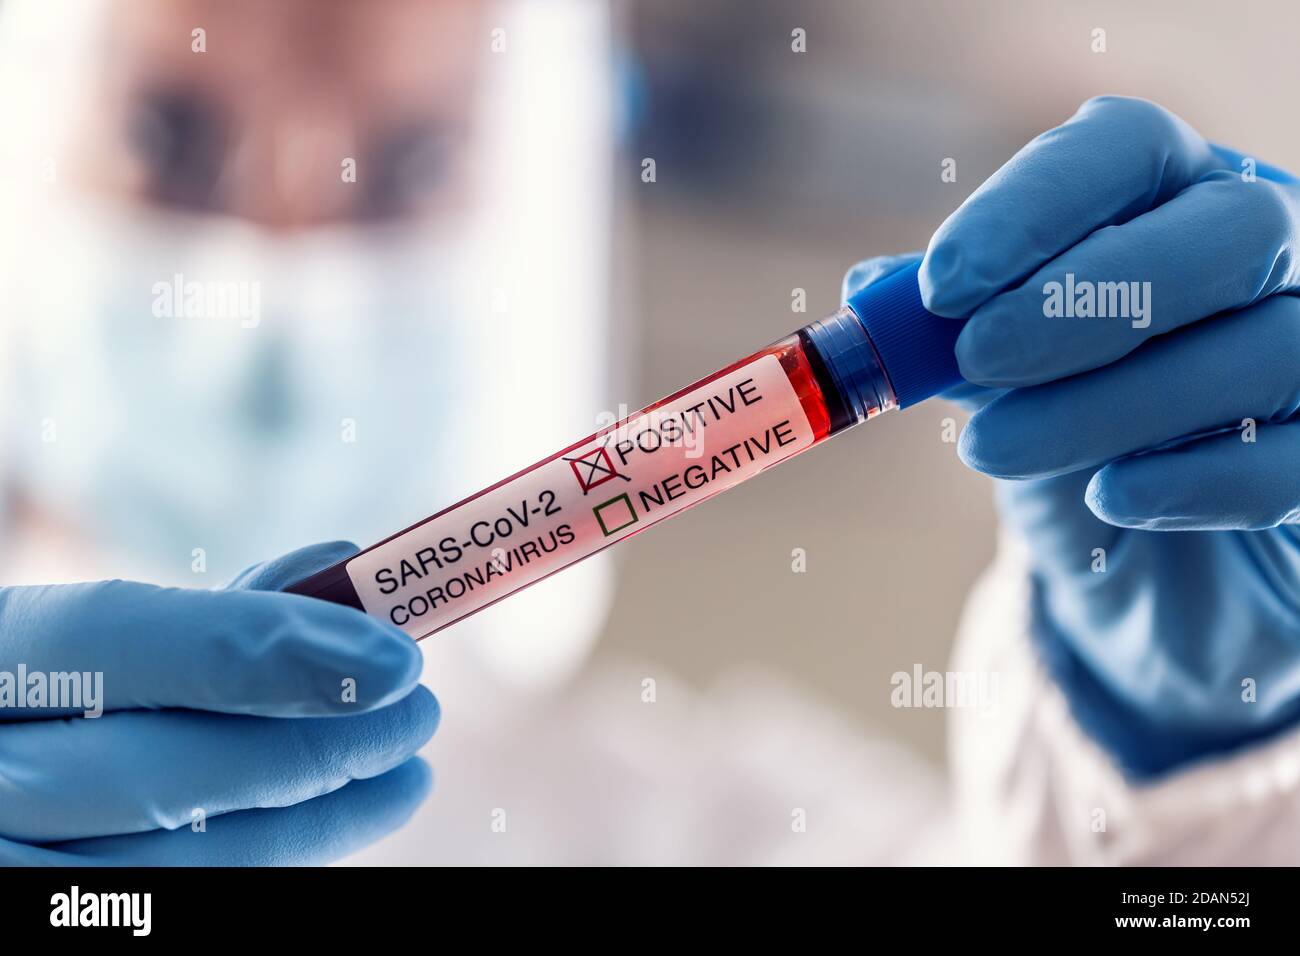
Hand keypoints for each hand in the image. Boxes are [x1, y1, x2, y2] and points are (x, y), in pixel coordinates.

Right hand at [0, 541, 436, 863]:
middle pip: (158, 774)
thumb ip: (206, 613)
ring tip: (404, 773)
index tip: (393, 658)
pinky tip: (332, 818)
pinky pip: (174, 902)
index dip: (261, 646)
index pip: (110, 640)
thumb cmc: (49, 694)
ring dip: (312, 820)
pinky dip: (264, 858)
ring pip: (173, 864)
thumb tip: (341, 565)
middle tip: (417, 714)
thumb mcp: (88, 639)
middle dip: (312, 746)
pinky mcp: (35, 922)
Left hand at [846, 96, 1299, 776]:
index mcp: (1171, 194)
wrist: (1152, 554)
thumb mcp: (1000, 370)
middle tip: (977, 358)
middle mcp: (1264, 247)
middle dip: (1088, 297)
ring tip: (992, 448)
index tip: (941, 284)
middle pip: (1226, 231)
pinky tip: (1109, 497)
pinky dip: (1200, 481)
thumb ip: (946, 332)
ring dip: (1113, 402)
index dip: (1032, 208)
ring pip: (1264, 346)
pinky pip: (1298, 457)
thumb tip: (870, 294)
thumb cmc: (1069, 428)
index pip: (1126, 149)